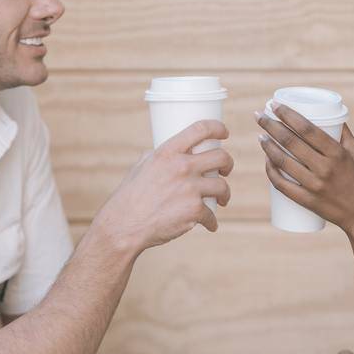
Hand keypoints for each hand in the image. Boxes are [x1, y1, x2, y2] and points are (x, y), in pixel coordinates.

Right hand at [96, 120, 233, 252]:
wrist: (125, 225)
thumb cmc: (130, 197)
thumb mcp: (141, 167)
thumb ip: (157, 156)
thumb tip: (168, 152)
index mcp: (167, 152)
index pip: (200, 129)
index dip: (218, 128)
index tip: (224, 133)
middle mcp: (181, 167)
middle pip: (220, 156)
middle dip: (228, 163)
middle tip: (225, 170)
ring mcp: (190, 189)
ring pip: (222, 186)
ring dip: (225, 194)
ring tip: (222, 199)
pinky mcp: (194, 210)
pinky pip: (212, 214)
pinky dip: (211, 222)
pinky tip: (209, 225)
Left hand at [255, 104, 353, 236]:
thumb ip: (343, 133)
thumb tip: (330, 114)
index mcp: (337, 153)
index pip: (307, 129)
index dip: (288, 115)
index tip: (274, 105)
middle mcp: (325, 168)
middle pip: (291, 143)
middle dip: (271, 126)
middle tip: (260, 116)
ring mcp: (314, 186)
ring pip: (283, 162)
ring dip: (268, 147)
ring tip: (261, 136)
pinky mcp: (307, 201)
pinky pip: (282, 185)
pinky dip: (271, 172)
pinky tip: (266, 161)